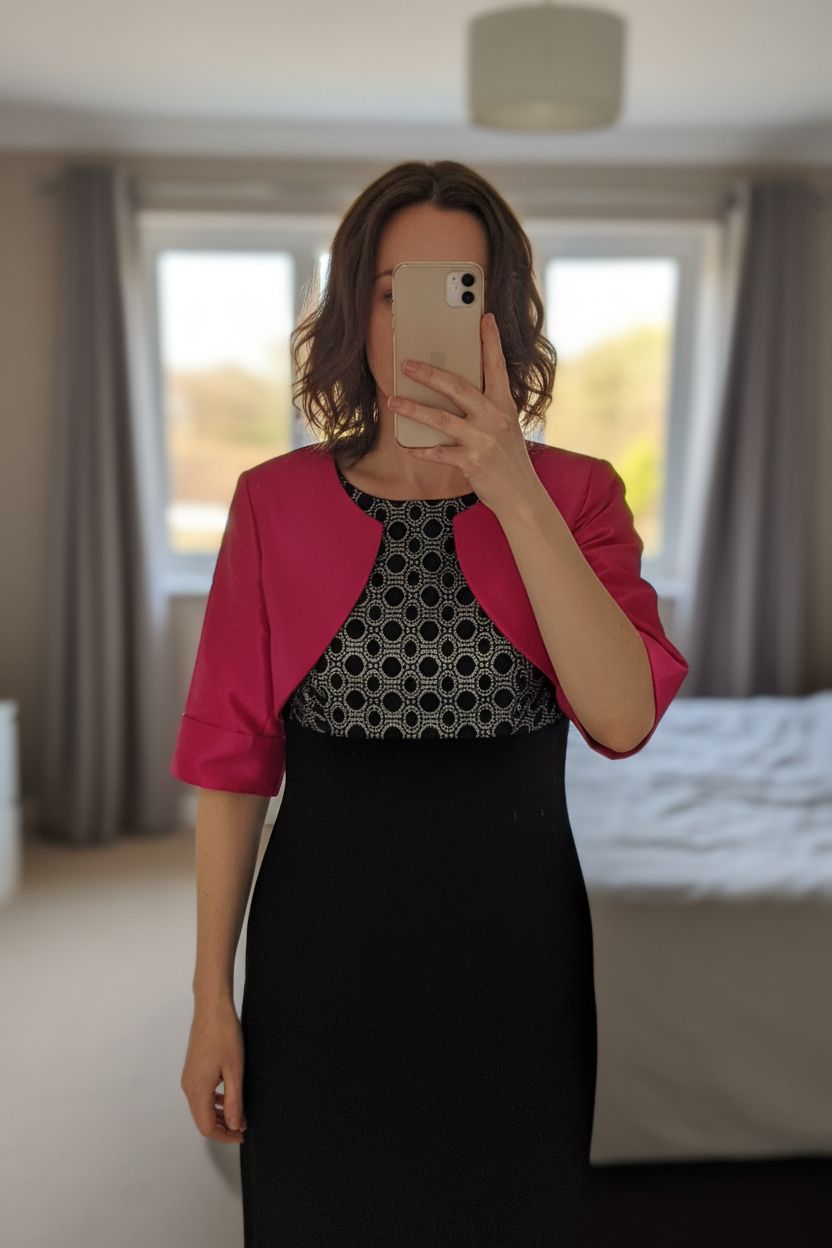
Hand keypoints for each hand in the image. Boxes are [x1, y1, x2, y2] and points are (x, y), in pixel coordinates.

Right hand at [180, 999, 247, 1144]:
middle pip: (202, 1120)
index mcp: (198, 1090)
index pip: (207, 1127)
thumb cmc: (224, 1035)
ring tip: (239, 1112)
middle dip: (223, 1128)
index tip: (242, 1134)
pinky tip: (228, 1096)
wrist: (211, 1009)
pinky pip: (201, 1095)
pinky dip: (214, 1102)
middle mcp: (188, 1087)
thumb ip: (234, 1101)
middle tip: (243, 1126)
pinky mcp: (192, 1070)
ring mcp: (188, 1078)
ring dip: (219, 1115)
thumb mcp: (235, 1070)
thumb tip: (235, 1125)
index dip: (225, 1136)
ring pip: (201, 1108)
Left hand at [387, 311, 540, 516]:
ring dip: (413, 409)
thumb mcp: (505, 426)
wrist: (521, 495)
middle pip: (457, 387)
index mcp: (504, 404)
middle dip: (429, 374)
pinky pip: (438, 452)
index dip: (491, 341)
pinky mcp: (471, 461)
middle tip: (406, 364)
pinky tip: (406, 446)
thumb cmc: (508, 458)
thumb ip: (487, 407)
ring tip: (392, 401)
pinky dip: (420, 449)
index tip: (485, 317)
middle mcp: (494, 417)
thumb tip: (456, 389)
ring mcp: (482, 439)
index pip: (497, 366)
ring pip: (440, 419)